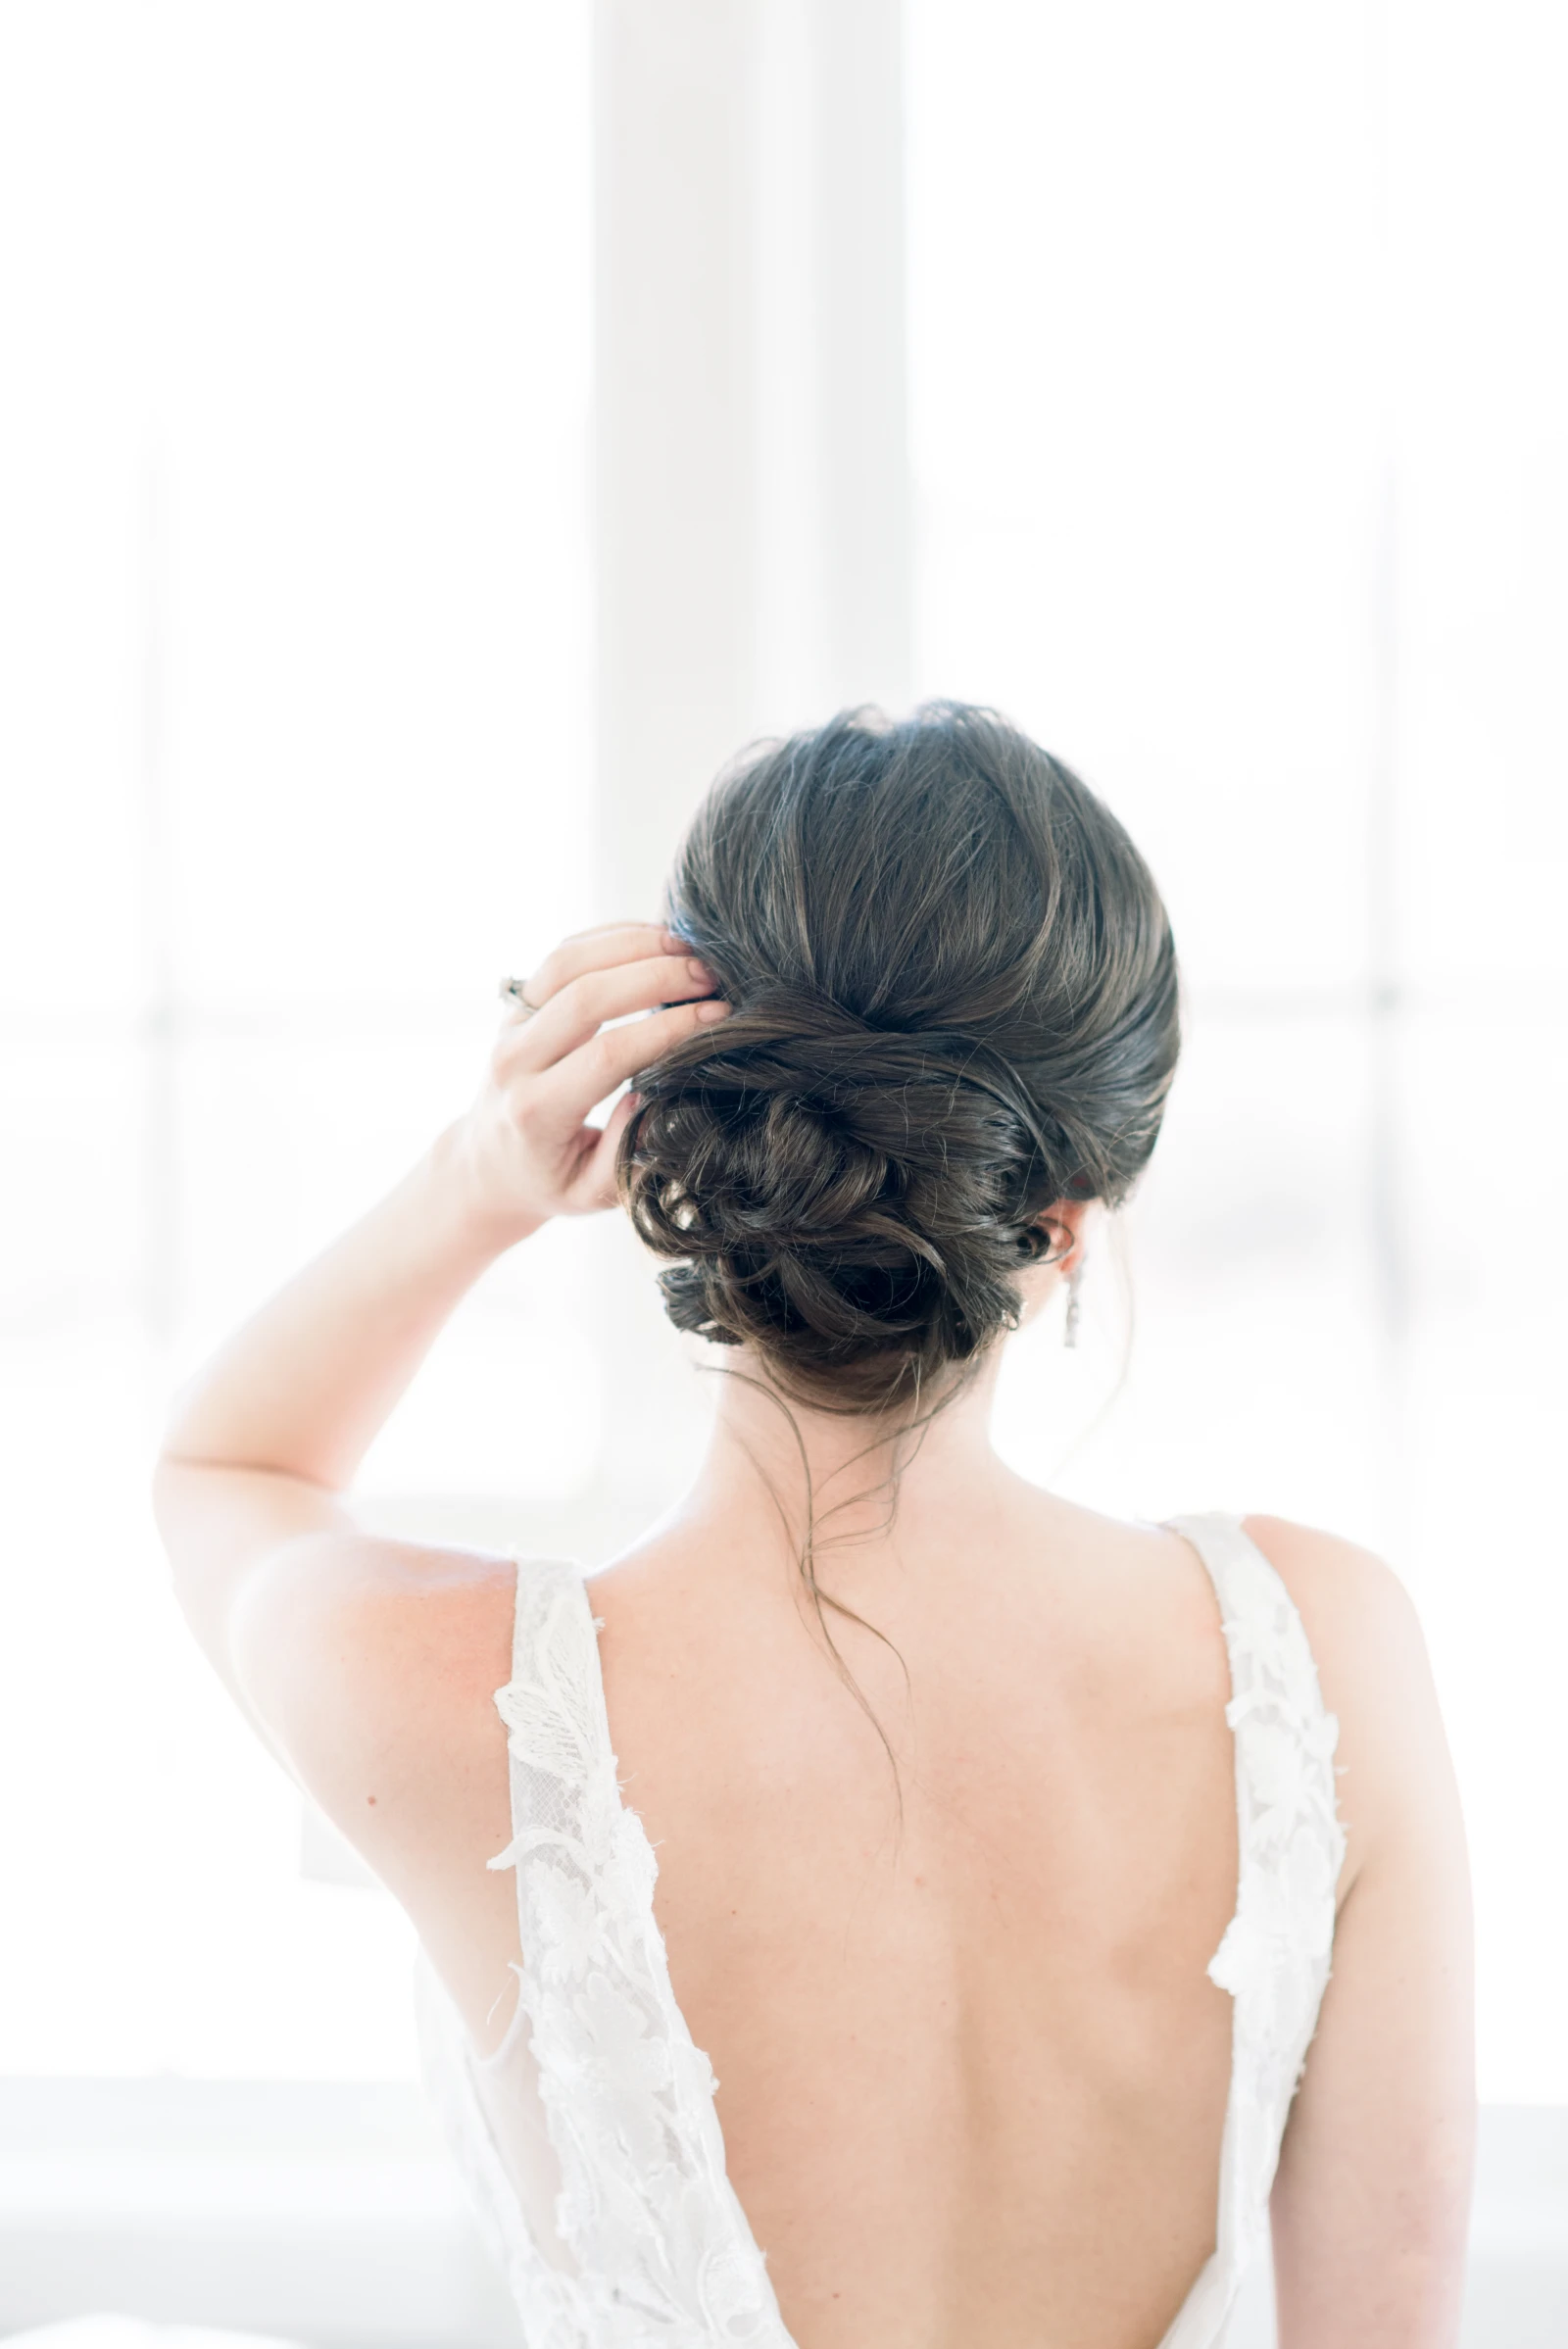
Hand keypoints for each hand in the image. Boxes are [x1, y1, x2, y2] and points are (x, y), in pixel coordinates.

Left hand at [446, 922, 729, 1240]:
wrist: (489, 1164)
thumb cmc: (550, 1181)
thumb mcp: (589, 1193)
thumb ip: (623, 1156)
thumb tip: (650, 1096)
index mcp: (536, 1111)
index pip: (607, 1055)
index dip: (667, 1030)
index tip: (717, 1017)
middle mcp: (516, 1060)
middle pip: (586, 995)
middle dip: (656, 976)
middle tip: (711, 975)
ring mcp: (512, 1024)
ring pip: (568, 962)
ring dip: (633, 944)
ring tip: (689, 947)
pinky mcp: (519, 1004)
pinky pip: (562, 954)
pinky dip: (611, 937)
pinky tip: (656, 939)